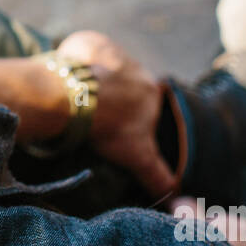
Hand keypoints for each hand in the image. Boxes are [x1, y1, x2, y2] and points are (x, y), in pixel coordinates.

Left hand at [54, 30, 176, 198]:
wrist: (76, 98)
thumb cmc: (109, 126)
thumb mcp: (139, 157)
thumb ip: (160, 177)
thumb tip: (180, 203)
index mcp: (151, 89)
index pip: (145, 101)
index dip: (130, 112)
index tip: (115, 121)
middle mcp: (137, 66)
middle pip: (124, 83)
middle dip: (111, 95)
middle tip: (92, 112)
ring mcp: (113, 51)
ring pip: (104, 67)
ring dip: (93, 79)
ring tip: (75, 98)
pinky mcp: (88, 42)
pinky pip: (83, 51)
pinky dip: (75, 62)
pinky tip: (65, 79)